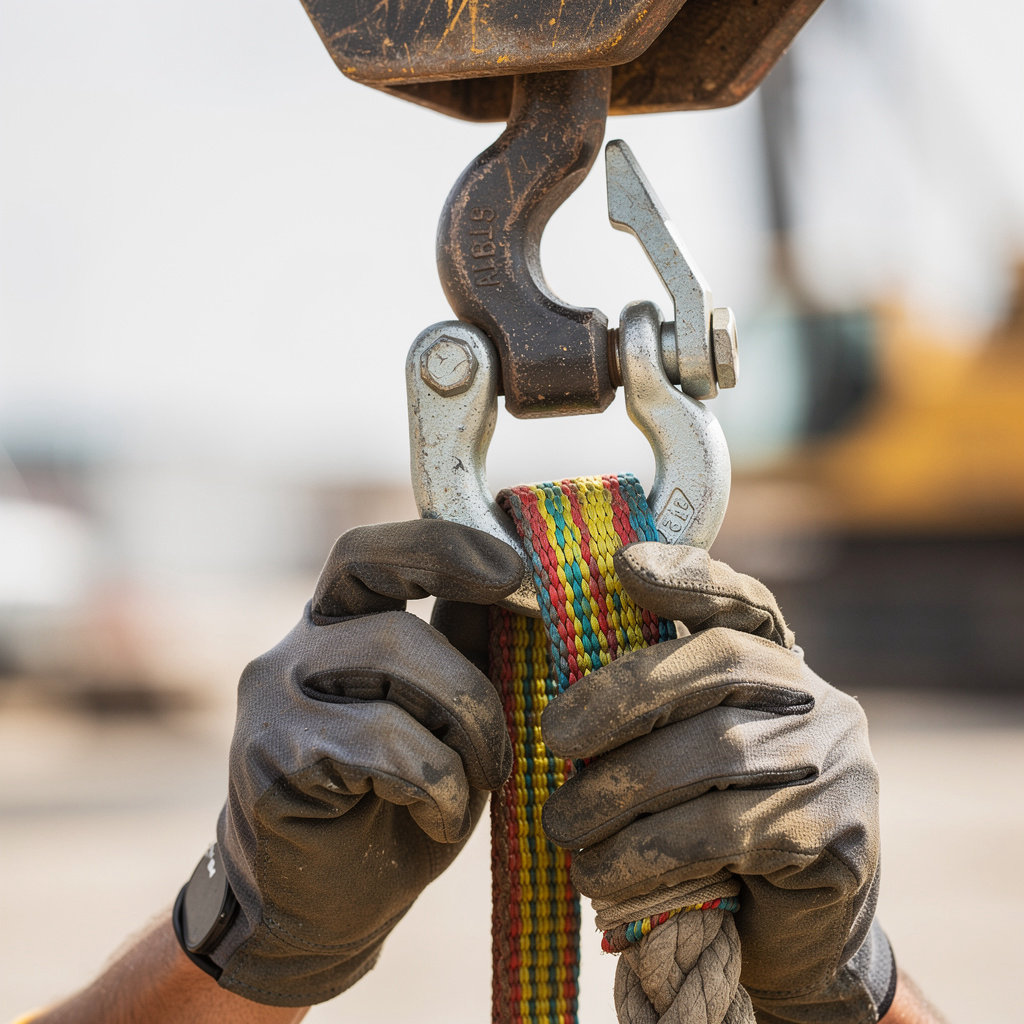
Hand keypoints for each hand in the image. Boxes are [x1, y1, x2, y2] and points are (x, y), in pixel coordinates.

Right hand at [201, 521, 522, 1006]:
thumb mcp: (445, 717)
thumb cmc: (397, 806)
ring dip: (465, 736)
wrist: (324, 912)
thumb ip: (465, 648)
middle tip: (501, 749)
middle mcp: (293, 651)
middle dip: (472, 688)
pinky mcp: (271, 759)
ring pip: (394, 669)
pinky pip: (386, 745)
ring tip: (476, 785)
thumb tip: (520, 579)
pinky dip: (438, 786)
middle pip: (396, 624)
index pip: (369, 554)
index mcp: (336, 628)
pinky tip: (437, 819)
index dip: (440, 547)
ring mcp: (272, 700)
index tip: (514, 570)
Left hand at [540, 543, 895, 1022]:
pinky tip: (604, 872)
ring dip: (621, 792)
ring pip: (716, 754)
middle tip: (555, 739)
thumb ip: (644, 712)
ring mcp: (838, 764)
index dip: (690, 574)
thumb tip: (550, 684)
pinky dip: (649, 851)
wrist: (787, 935)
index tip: (625, 565)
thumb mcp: (676, 755)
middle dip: (623, 697)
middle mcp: (815, 700)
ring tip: (564, 825)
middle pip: (720, 666)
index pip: (742, 599)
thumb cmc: (706, 826)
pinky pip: (727, 831)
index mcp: (775, 664)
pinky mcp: (840, 836)